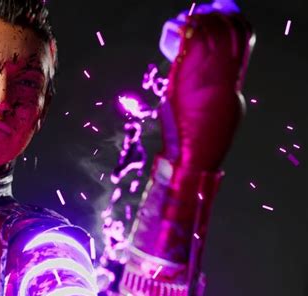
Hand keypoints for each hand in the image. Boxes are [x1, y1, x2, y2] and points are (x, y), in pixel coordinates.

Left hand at [160, 10, 254, 170]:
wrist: (193, 154)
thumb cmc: (202, 137)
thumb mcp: (219, 105)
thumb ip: (217, 83)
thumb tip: (211, 69)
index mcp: (233, 77)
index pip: (242, 32)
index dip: (230, 22)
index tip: (214, 20)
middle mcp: (223, 70)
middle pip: (225, 26)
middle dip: (211, 18)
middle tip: (195, 21)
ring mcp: (206, 71)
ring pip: (206, 29)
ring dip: (194, 23)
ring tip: (183, 27)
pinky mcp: (186, 75)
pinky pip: (187, 40)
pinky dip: (179, 32)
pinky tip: (175, 34)